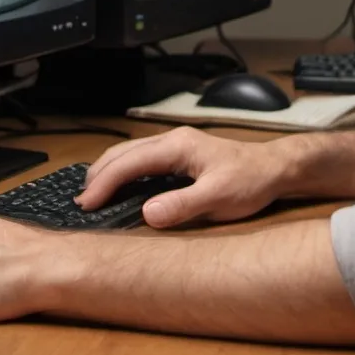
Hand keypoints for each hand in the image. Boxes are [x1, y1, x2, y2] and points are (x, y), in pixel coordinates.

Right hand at [78, 126, 287, 227]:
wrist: (274, 168)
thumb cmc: (250, 180)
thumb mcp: (219, 196)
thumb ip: (183, 204)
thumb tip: (147, 213)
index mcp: (177, 145)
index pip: (129, 162)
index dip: (104, 182)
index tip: (86, 204)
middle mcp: (172, 140)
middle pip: (123, 153)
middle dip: (98, 175)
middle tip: (80, 203)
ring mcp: (175, 146)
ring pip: (130, 154)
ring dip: (109, 172)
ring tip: (92, 195)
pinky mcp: (179, 156)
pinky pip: (142, 160)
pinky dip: (123, 172)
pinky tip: (119, 188)